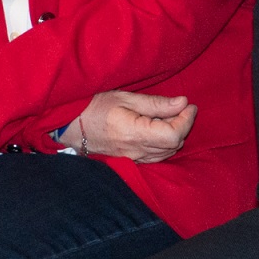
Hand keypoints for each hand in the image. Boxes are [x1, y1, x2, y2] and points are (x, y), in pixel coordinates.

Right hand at [65, 91, 196, 161]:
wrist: (69, 125)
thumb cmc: (93, 106)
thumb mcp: (125, 97)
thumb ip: (155, 103)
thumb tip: (182, 103)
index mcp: (134, 133)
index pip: (173, 135)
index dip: (186, 120)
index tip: (189, 105)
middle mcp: (135, 151)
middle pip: (173, 145)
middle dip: (183, 125)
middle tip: (181, 107)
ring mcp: (133, 158)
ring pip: (167, 153)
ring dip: (175, 136)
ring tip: (171, 116)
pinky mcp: (130, 160)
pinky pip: (156, 157)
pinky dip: (165, 145)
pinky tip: (160, 130)